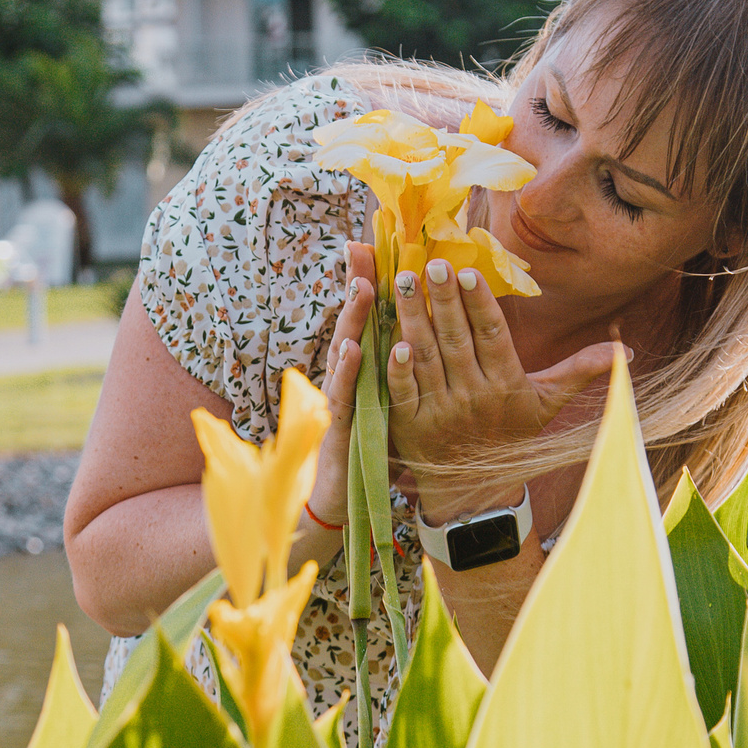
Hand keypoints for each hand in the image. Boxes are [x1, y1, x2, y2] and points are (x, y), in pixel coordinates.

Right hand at [303, 243, 376, 533]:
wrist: (339, 498)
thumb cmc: (364, 447)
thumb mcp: (382, 402)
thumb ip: (391, 368)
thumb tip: (410, 334)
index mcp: (363, 372)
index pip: (368, 322)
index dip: (368, 286)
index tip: (376, 248)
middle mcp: (346, 379)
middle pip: (352, 326)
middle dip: (357, 289)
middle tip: (364, 252)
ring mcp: (337, 401)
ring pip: (344, 354)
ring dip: (351, 321)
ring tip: (361, 288)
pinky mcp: (336, 428)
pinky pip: (343, 396)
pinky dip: (345, 372)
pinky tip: (352, 350)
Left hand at [388, 257, 621, 519]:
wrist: (476, 492)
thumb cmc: (512, 437)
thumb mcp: (549, 403)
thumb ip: (581, 370)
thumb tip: (626, 350)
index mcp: (507, 385)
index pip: (493, 337)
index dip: (481, 305)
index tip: (471, 272)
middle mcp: (474, 397)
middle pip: (458, 340)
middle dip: (445, 299)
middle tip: (431, 263)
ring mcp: (441, 412)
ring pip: (427, 357)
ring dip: (414, 318)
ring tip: (404, 281)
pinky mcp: (411, 426)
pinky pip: (404, 393)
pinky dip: (399, 369)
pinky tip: (393, 340)